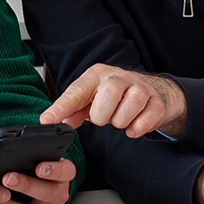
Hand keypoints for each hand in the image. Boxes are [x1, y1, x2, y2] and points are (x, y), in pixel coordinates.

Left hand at [0, 156, 75, 203]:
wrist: (32, 186)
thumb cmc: (30, 168)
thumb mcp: (32, 157)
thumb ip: (25, 153)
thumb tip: (5, 149)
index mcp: (61, 176)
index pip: (66, 171)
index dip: (54, 170)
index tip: (40, 168)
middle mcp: (58, 196)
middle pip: (48, 194)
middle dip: (25, 186)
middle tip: (7, 179)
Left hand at [41, 64, 187, 137]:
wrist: (151, 90)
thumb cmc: (114, 95)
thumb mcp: (90, 99)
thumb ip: (72, 110)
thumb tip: (53, 120)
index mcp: (96, 75)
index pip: (76, 91)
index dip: (61, 107)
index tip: (47, 120)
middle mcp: (118, 77)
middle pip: (108, 95)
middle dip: (102, 115)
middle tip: (104, 118)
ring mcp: (140, 87)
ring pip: (130, 106)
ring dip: (121, 122)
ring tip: (119, 120)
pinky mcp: (156, 101)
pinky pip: (147, 118)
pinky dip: (138, 128)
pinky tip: (132, 127)